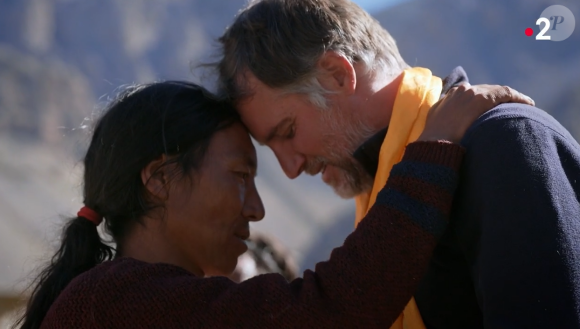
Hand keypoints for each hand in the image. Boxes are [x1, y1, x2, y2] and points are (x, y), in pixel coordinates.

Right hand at [418, 84, 534, 142]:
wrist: (435, 144)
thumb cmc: (434, 141)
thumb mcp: (436, 124)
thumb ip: (444, 116)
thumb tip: (449, 121)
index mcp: (450, 96)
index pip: (474, 93)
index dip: (487, 100)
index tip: (495, 109)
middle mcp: (462, 90)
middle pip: (487, 91)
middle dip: (499, 99)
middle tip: (510, 109)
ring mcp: (472, 93)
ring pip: (498, 91)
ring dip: (510, 99)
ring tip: (523, 106)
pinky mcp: (484, 98)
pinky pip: (506, 93)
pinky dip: (518, 98)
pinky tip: (528, 104)